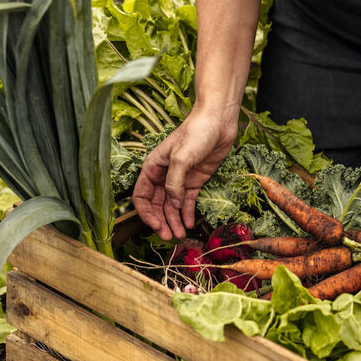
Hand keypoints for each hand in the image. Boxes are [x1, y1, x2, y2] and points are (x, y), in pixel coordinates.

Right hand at [132, 110, 236, 239]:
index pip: (142, 196)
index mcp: (153, 167)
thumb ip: (174, 183)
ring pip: (172, 206)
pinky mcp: (195, 181)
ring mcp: (180, 179)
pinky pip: (188, 201)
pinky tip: (190, 224)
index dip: (146, 213)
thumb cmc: (196, 133)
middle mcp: (164, 175)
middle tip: (169, 237)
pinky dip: (187, 213)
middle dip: (162, 221)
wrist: (218, 122)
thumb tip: (172, 203)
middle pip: (157, 205)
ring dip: (175, 221)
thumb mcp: (181, 158)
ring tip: (181, 235)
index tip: (156, 226)